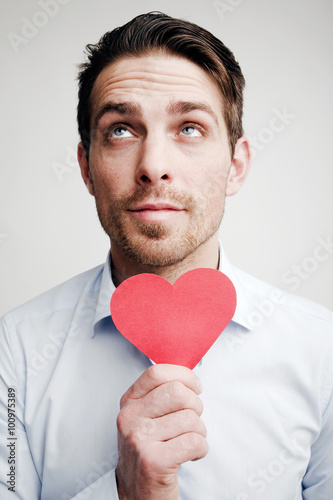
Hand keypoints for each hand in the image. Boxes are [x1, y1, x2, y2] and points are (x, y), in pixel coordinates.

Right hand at [116, 364, 207, 499]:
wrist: (137, 491)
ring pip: (190, 419)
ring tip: (189, 440)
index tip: (195, 387)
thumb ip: (161, 393)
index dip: (183, 375)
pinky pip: (194, 442)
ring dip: (199, 431)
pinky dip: (201, 449)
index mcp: (129, 402)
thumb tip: (191, 375)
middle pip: (177, 392)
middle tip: (193, 419)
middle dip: (196, 405)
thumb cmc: (149, 448)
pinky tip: (191, 454)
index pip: (157, 373)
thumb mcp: (145, 416)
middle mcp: (129, 418)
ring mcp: (139, 439)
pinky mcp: (153, 461)